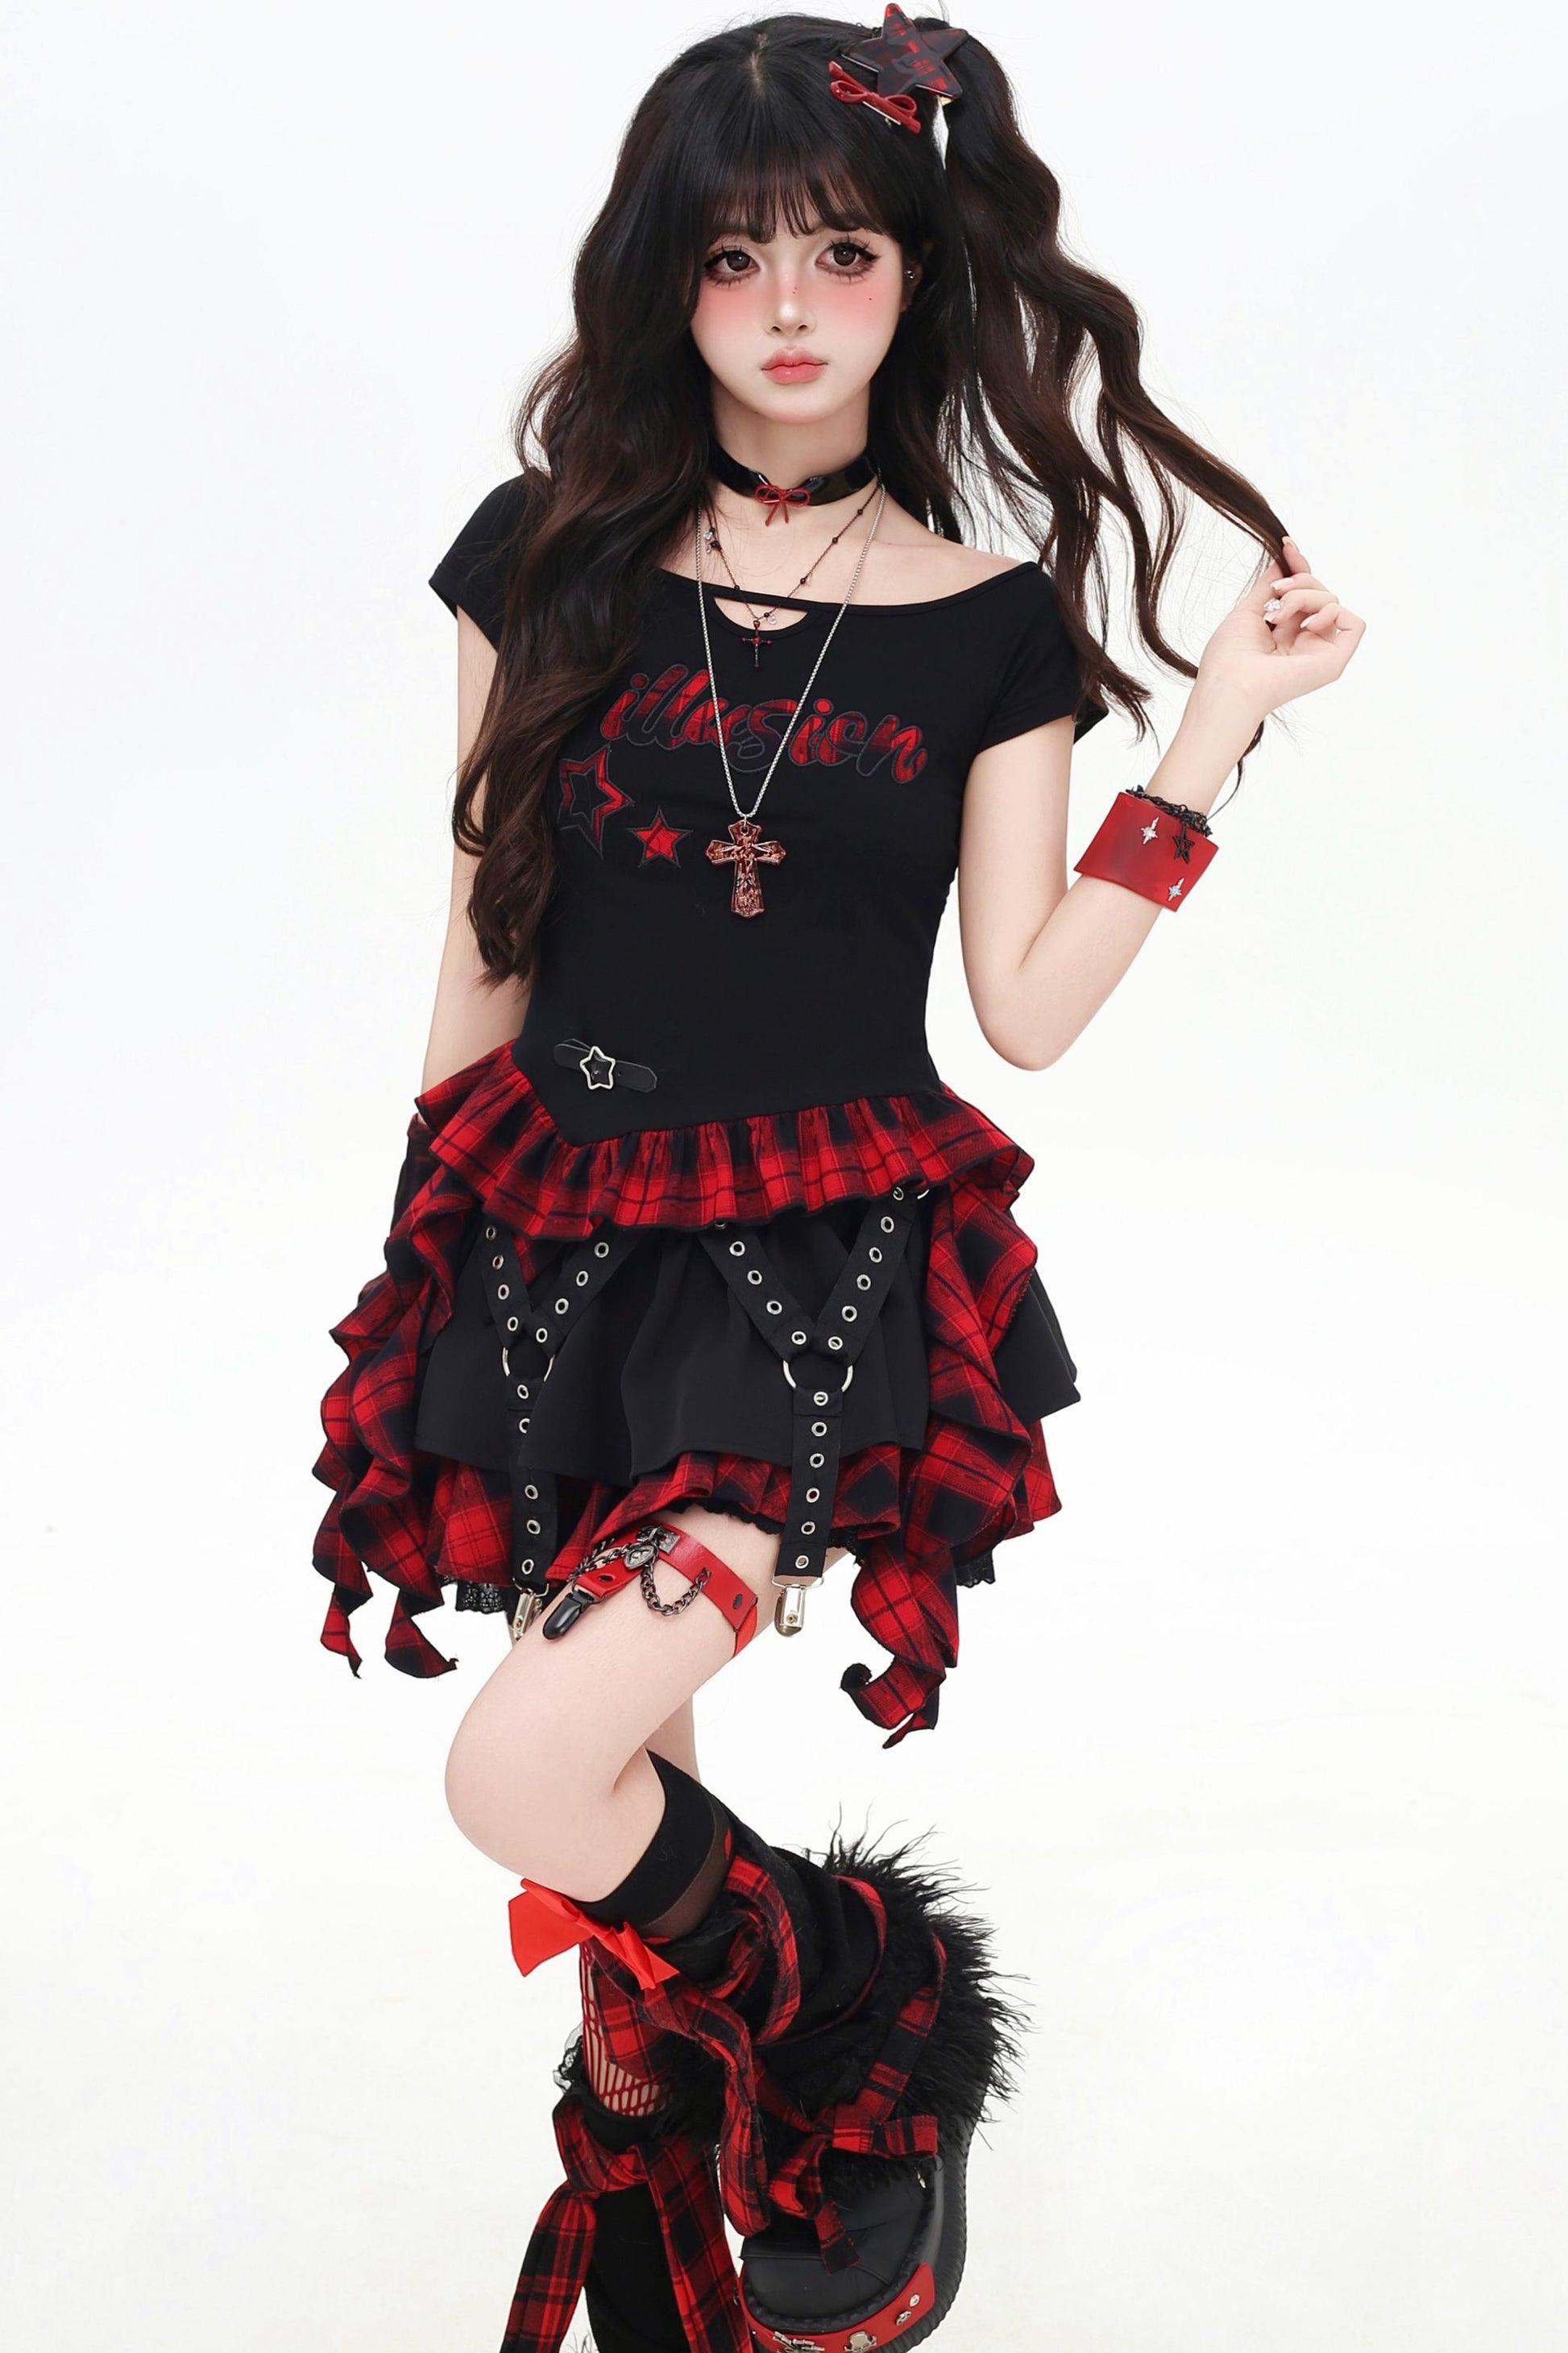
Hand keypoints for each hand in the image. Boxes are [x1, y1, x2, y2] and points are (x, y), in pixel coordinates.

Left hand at [1190, 537, 1365, 729]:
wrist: (1229, 684)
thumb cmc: (1228, 657)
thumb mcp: (1248, 610)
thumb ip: (1268, 586)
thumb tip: (1281, 562)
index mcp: (1285, 632)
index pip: (1305, 591)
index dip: (1299, 567)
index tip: (1287, 546)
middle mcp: (1305, 641)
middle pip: (1320, 591)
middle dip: (1299, 583)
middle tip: (1275, 596)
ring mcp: (1321, 650)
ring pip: (1332, 601)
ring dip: (1305, 597)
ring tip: (1278, 616)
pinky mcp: (1334, 660)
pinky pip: (1353, 623)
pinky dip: (1331, 613)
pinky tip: (1305, 625)